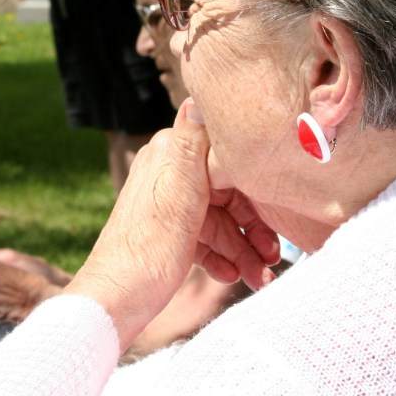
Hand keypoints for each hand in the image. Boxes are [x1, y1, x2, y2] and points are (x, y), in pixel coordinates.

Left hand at [64, 99, 278, 351]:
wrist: (116, 299)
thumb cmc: (148, 247)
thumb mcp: (178, 192)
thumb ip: (191, 144)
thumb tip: (197, 96)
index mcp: (170, 153)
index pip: (228, 158)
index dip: (256, 186)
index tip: (280, 210)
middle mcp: (169, 172)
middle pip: (227, 192)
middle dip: (253, 227)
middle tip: (275, 257)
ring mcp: (169, 204)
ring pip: (220, 221)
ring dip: (243, 249)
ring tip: (260, 278)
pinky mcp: (168, 232)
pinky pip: (205, 239)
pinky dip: (222, 257)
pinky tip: (233, 277)